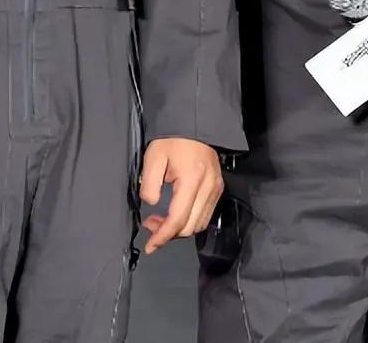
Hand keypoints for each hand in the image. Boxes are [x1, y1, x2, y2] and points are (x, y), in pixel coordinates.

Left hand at [139, 138, 222, 255]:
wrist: (194, 122)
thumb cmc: (172, 138)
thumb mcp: (153, 157)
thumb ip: (150, 184)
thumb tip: (152, 205)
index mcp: (192, 179)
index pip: (178, 220)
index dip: (162, 236)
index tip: (150, 245)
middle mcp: (208, 187)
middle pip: (190, 227)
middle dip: (169, 234)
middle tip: (150, 226)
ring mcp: (216, 188)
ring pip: (199, 224)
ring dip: (179, 229)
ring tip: (160, 220)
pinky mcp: (218, 187)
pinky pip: (205, 215)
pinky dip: (190, 220)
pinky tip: (176, 213)